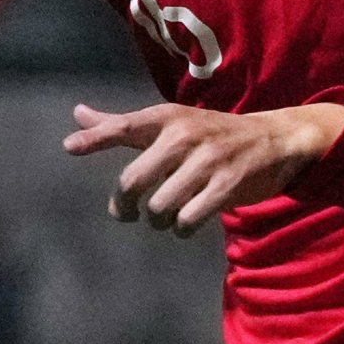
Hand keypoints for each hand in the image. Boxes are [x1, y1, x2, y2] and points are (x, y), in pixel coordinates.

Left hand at [66, 100, 343, 230]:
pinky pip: (189, 219)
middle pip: (134, 181)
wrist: (274, 139)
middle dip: (124, 206)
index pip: (124, 126)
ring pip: (160, 207)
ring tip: (164, 217)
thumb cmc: (210, 134)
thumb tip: (77, 114)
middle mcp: (185, 134)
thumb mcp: (169, 123)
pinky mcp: (228, 185)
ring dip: (157, 220)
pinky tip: (185, 224)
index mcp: (167, 117)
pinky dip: (182, 229)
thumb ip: (122, 124)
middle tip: (125, 212)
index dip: (96, 138)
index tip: (69, 148)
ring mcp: (208, 160)